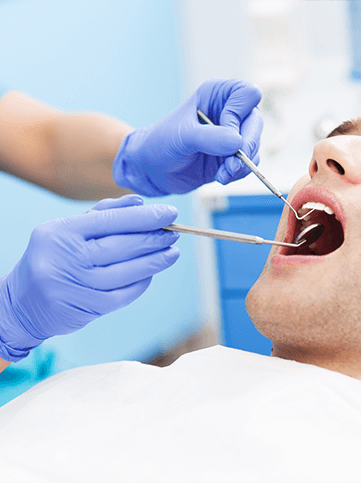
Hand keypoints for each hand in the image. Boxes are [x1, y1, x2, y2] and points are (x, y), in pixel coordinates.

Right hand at [0, 195, 179, 361]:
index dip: (145, 217)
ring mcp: (76, 286)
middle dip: (154, 238)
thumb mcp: (68, 229)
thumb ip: (104, 213)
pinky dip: (142, 281)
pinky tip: (152, 272)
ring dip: (156, 261)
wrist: (22, 302)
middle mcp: (66, 258)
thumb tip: (140, 201)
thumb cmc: (54, 257)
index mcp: (60, 232)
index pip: (111, 220)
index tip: (170, 212)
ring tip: (172, 252)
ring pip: (128, 271)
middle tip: (175, 232)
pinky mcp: (87, 308)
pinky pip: (125, 293)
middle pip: (122, 246)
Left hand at [112, 79, 262, 195]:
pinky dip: (239, 173)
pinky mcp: (233, 156)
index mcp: (217, 95)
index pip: (247, 94)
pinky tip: (221, 177)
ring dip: (242, 164)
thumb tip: (238, 143)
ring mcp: (233, 135)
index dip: (239, 115)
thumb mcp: (182, 136)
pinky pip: (249, 163)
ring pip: (255, 146)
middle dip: (246, 146)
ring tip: (222, 174)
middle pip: (256, 123)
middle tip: (232, 165)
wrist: (153, 169)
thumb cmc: (161, 143)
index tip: (224, 133)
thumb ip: (210, 137)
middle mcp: (229, 111)